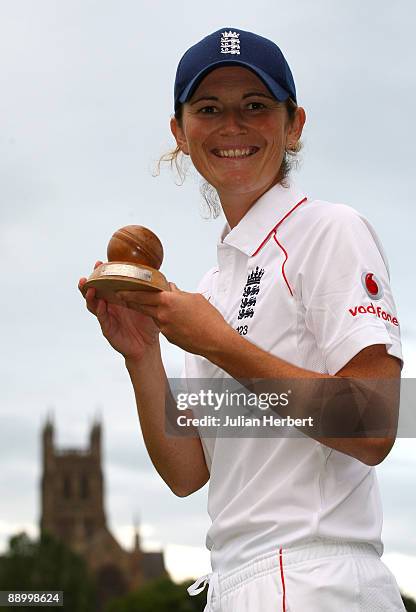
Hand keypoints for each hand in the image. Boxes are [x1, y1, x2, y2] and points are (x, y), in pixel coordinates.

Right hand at [78, 261, 159, 361]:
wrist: (148, 346)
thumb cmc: (147, 325)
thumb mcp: (149, 305)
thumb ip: (149, 292)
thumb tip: (157, 276)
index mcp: (119, 298)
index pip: (107, 283)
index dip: (102, 274)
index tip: (100, 263)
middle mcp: (110, 306)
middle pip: (95, 292)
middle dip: (90, 282)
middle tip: (89, 274)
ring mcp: (107, 317)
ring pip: (93, 304)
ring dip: (89, 296)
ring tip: (89, 287)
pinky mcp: (108, 328)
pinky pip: (102, 318)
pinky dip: (100, 310)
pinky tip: (100, 304)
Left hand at [117, 282, 232, 355]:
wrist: (215, 341)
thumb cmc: (209, 319)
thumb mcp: (195, 298)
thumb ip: (179, 293)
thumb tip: (172, 289)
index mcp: (168, 301)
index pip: (143, 294)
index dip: (130, 292)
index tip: (121, 289)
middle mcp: (162, 314)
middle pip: (142, 306)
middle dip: (132, 301)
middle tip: (123, 296)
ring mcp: (164, 327)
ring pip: (154, 316)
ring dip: (155, 311)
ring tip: (166, 309)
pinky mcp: (169, 337)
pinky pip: (163, 326)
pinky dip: (166, 321)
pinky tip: (178, 321)